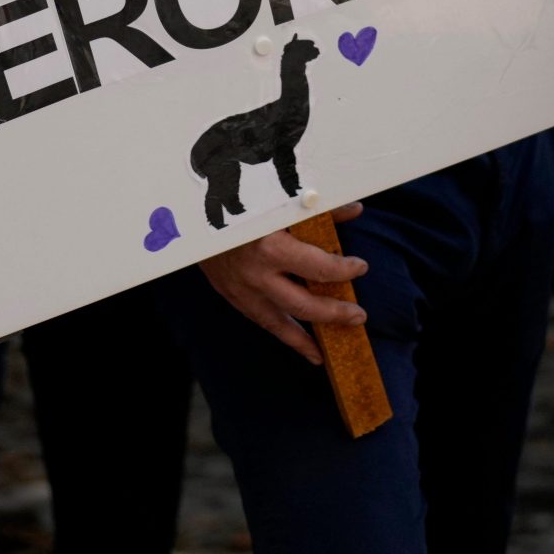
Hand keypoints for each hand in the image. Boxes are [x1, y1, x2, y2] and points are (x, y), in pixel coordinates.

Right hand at [196, 201, 368, 364]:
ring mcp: (243, 291)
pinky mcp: (233, 298)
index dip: (343, 270)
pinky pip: (266, 324)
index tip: (360, 267)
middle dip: (335, 313)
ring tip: (335, 345)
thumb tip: (354, 209)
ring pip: (283, 324)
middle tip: (358, 316)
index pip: (318, 267)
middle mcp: (258, 276)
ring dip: (312, 337)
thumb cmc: (241, 202)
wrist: (194, 215)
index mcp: (272, 247)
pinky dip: (288, 338)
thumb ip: (318, 210)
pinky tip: (309, 351)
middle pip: (304, 305)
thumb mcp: (280, 202)